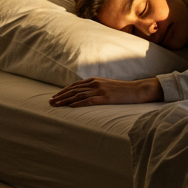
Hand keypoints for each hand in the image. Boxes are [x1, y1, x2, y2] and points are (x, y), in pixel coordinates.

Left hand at [49, 76, 163, 106]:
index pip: (74, 86)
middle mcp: (95, 83)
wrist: (137, 90)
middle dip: (60, 96)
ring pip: (78, 95)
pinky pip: (89, 100)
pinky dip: (78, 103)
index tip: (54, 97)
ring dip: (65, 100)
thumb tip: (85, 95)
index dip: (63, 91)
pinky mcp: (105, 98)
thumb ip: (96, 88)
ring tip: (55, 105)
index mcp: (94, 80)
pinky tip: (70, 107)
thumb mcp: (107, 87)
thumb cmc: (122, 90)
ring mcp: (100, 90)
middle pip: (73, 90)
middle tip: (50, 102)